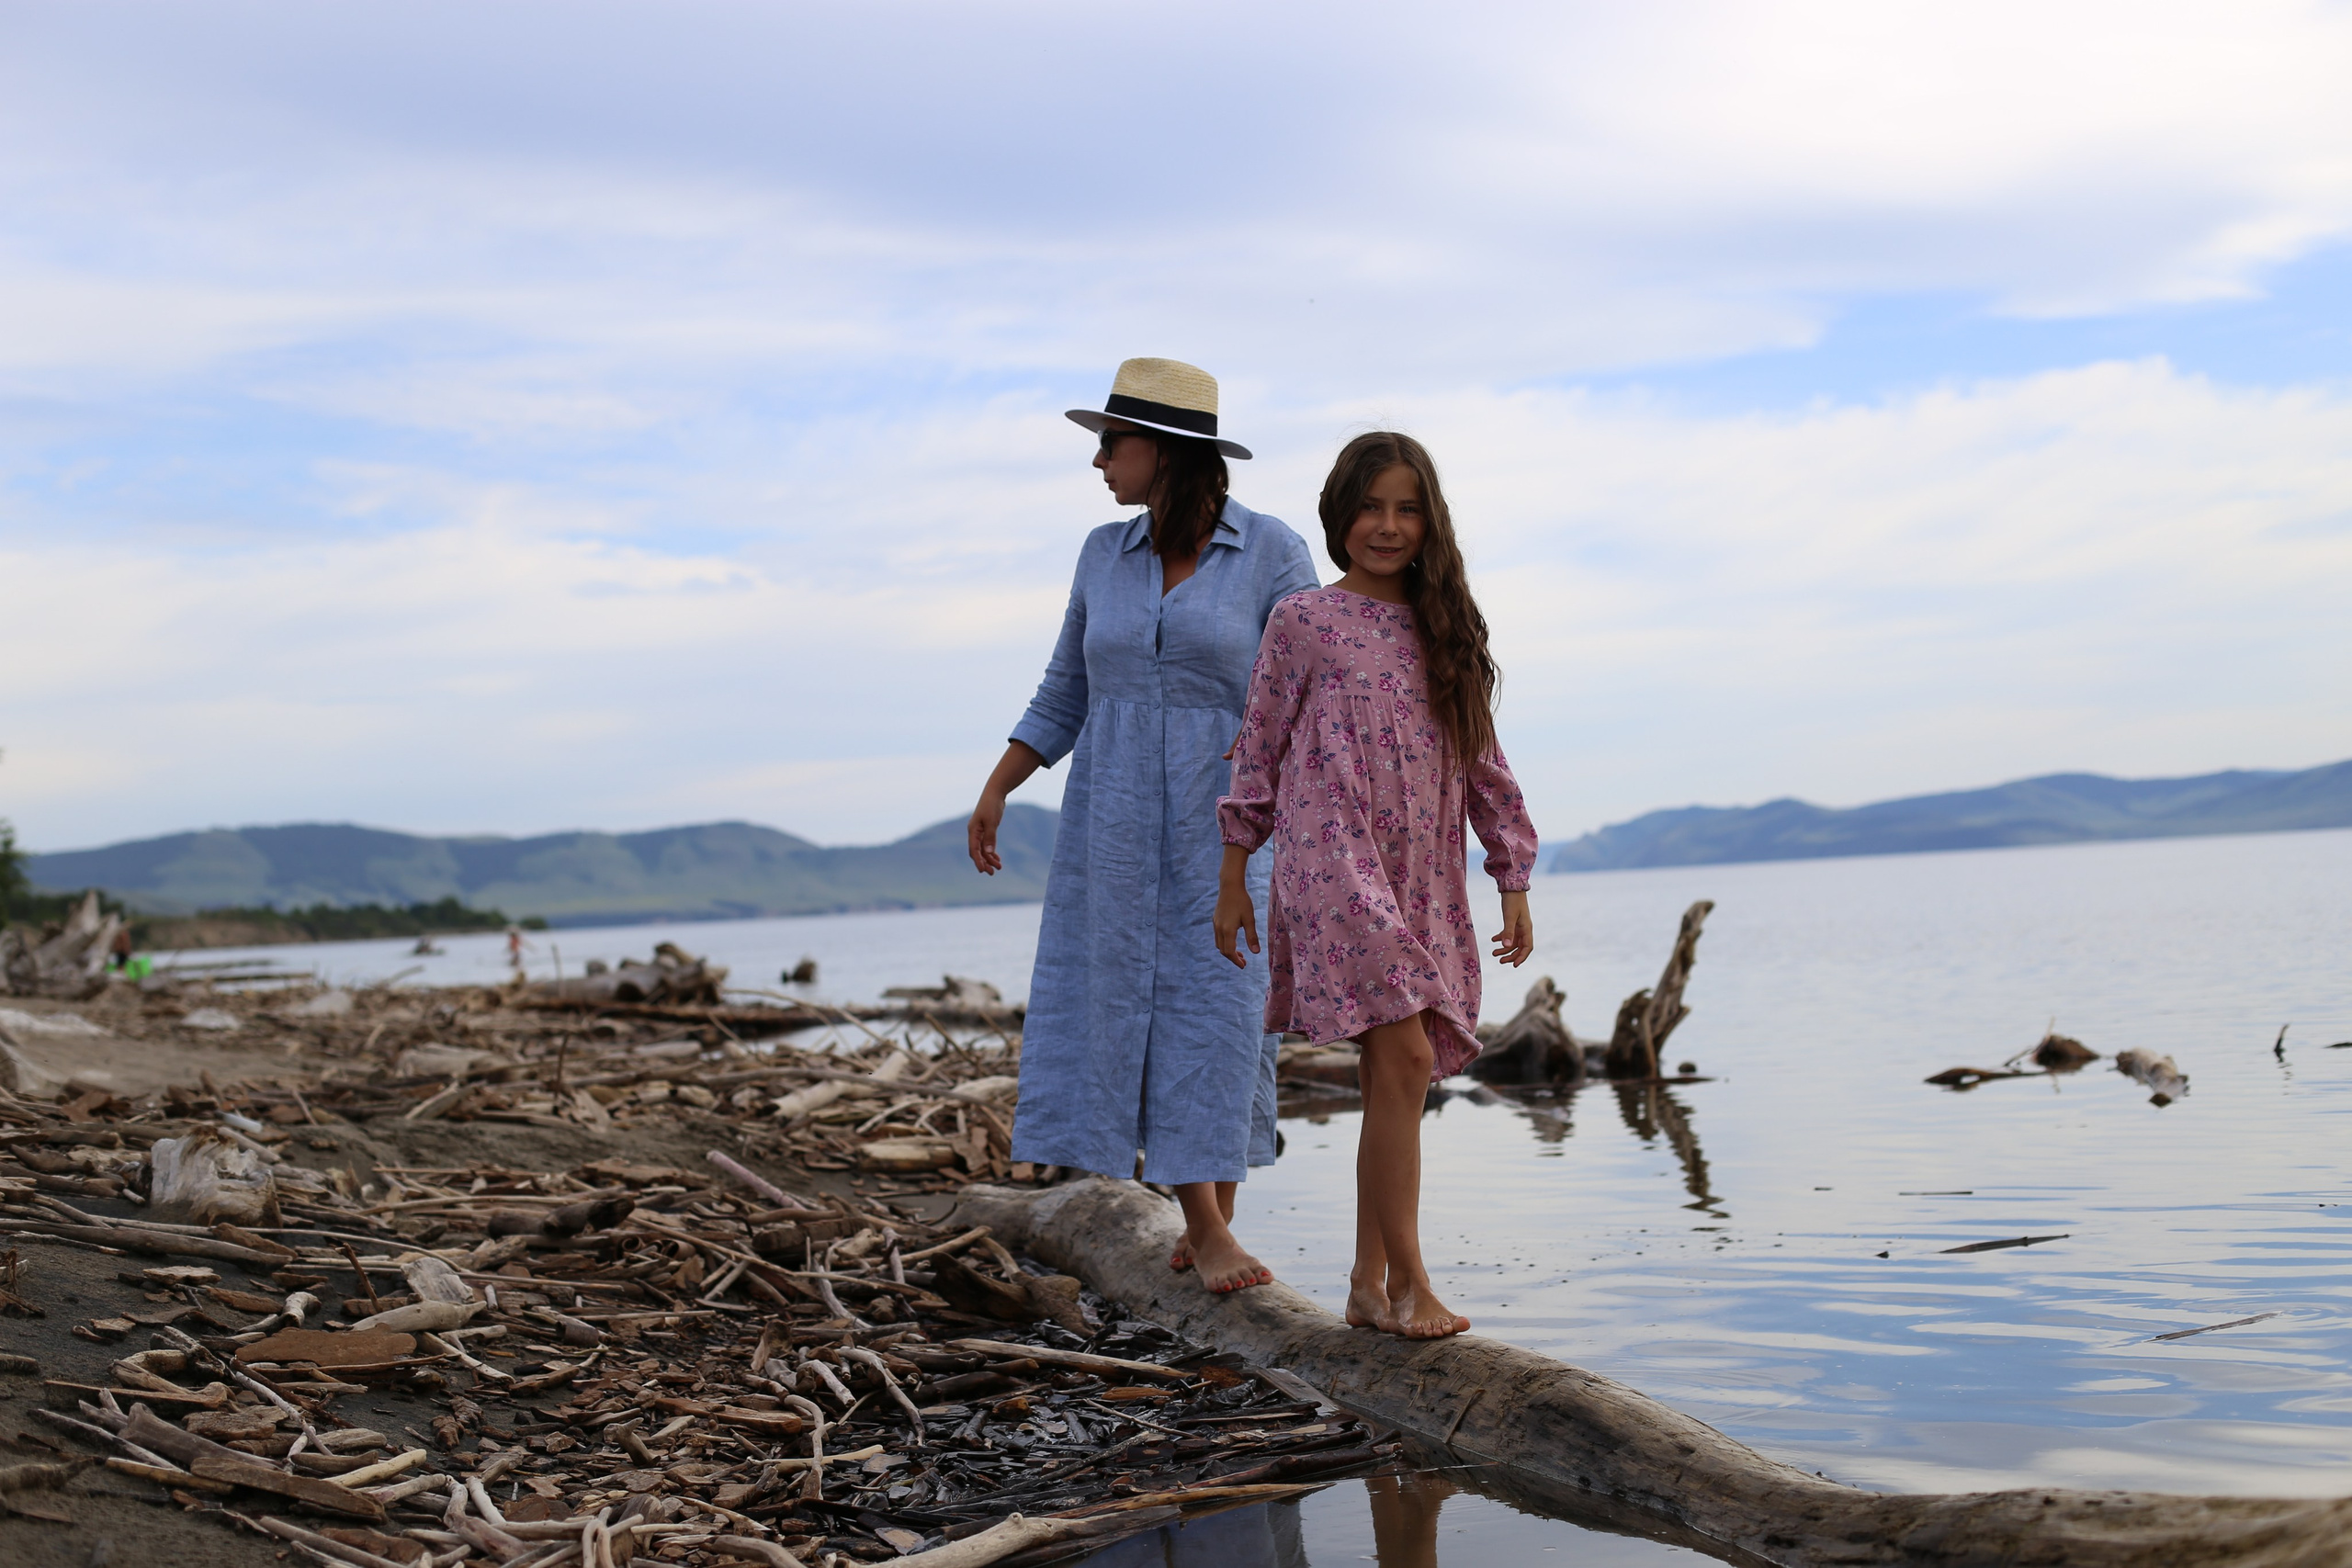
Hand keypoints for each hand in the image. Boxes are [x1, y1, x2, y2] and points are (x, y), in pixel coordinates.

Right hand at [968, 792, 1004, 875]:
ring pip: (983, 849)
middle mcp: (974, 833)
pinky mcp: (986, 830)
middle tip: (992, 873)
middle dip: (984, 863)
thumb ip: (990, 837)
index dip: (978, 861)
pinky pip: (987, 844)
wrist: (995, 793)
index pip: (974, 850)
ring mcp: (980, 831)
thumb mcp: (991, 822)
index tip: (982, 871)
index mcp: (972, 831)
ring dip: (989, 859)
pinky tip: (997, 858)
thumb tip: (988, 853)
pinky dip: (991, 852)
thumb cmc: (991, 805)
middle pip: (977, 852)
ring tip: (998, 867)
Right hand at [1213, 849, 1259, 968]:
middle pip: (1223, 950)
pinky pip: (1218, 937)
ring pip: (1219, 944)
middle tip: (1244, 961)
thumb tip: (1256, 953)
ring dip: (1228, 951)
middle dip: (1233, 958)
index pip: (1229, 952)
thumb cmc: (1242, 901)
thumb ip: (1252, 936)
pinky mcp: (1215, 920)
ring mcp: (1215, 924)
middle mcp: (1219, 929)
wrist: (1230, 886)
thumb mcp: (1250, 919)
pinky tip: (1233, 940)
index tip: (1244, 966)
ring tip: (1240, 953)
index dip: (1236, 961)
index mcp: (1228, 930)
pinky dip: (1225, 943)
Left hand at [1490, 891, 1532, 965]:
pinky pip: (1509, 934)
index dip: (1521, 957)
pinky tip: (1493, 939)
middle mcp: (1525, 928)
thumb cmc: (1512, 900)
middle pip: (1520, 947)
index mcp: (1527, 928)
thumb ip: (1508, 931)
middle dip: (1511, 955)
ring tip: (1494, 953)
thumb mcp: (1509, 917)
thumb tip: (1506, 946)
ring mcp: (1519, 925)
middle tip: (1500, 961)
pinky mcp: (1514, 921)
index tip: (1513, 965)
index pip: (1527, 947)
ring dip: (1505, 948)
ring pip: (1514, 941)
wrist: (1512, 886)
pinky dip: (1502, 938)